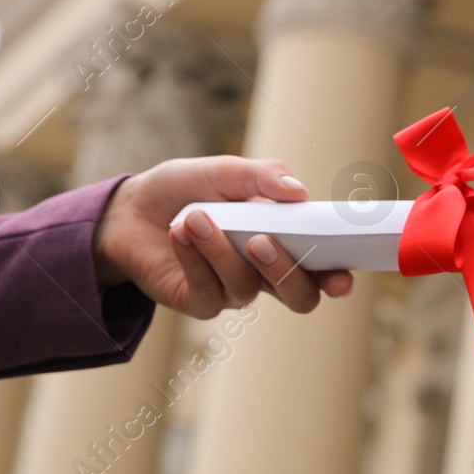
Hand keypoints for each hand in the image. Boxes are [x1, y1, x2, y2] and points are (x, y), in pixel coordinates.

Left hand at [92, 156, 352, 319]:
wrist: (132, 209)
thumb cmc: (188, 188)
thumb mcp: (226, 171)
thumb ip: (264, 176)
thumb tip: (300, 192)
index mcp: (286, 240)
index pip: (324, 267)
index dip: (339, 276)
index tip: (342, 275)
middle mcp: (265, 272)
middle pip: (300, 297)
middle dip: (287, 272)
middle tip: (261, 240)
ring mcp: (232, 290)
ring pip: (246, 289)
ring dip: (221, 251)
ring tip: (196, 216)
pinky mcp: (198, 301)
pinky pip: (207, 291)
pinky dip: (194, 258)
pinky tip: (180, 232)